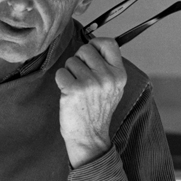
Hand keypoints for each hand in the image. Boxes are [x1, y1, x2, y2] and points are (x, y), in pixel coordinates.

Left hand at [54, 38, 126, 167]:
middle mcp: (107, 77)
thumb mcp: (113, 88)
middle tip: (81, 77)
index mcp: (119, 75)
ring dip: (69, 73)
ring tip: (76, 89)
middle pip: (85, 49)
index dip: (95, 44)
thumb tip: (93, 46)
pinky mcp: (74, 90)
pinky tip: (68, 93)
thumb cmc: (97, 111)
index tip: (89, 55)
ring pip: (71, 61)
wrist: (89, 136)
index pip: (109, 43)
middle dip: (79, 60)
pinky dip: (61, 81)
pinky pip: (60, 73)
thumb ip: (107, 68)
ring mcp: (91, 83)